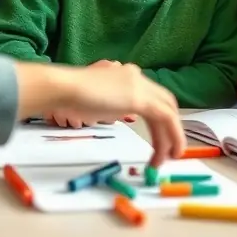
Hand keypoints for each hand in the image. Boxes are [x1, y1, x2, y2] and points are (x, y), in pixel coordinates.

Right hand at [16, 62, 184, 166]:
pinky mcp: (140, 97)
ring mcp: (140, 85)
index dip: (158, 119)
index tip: (158, 138)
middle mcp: (137, 77)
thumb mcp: (96, 101)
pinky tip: (166, 154)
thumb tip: (111, 114)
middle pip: (165, 103)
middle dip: (170, 129)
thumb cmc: (70, 96)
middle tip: (168, 152)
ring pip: (168, 112)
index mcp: (126, 75)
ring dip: (171, 137)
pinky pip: (166, 119)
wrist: (64, 88)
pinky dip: (172, 136)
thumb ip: (109, 104)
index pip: (151, 96)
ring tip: (166, 160)